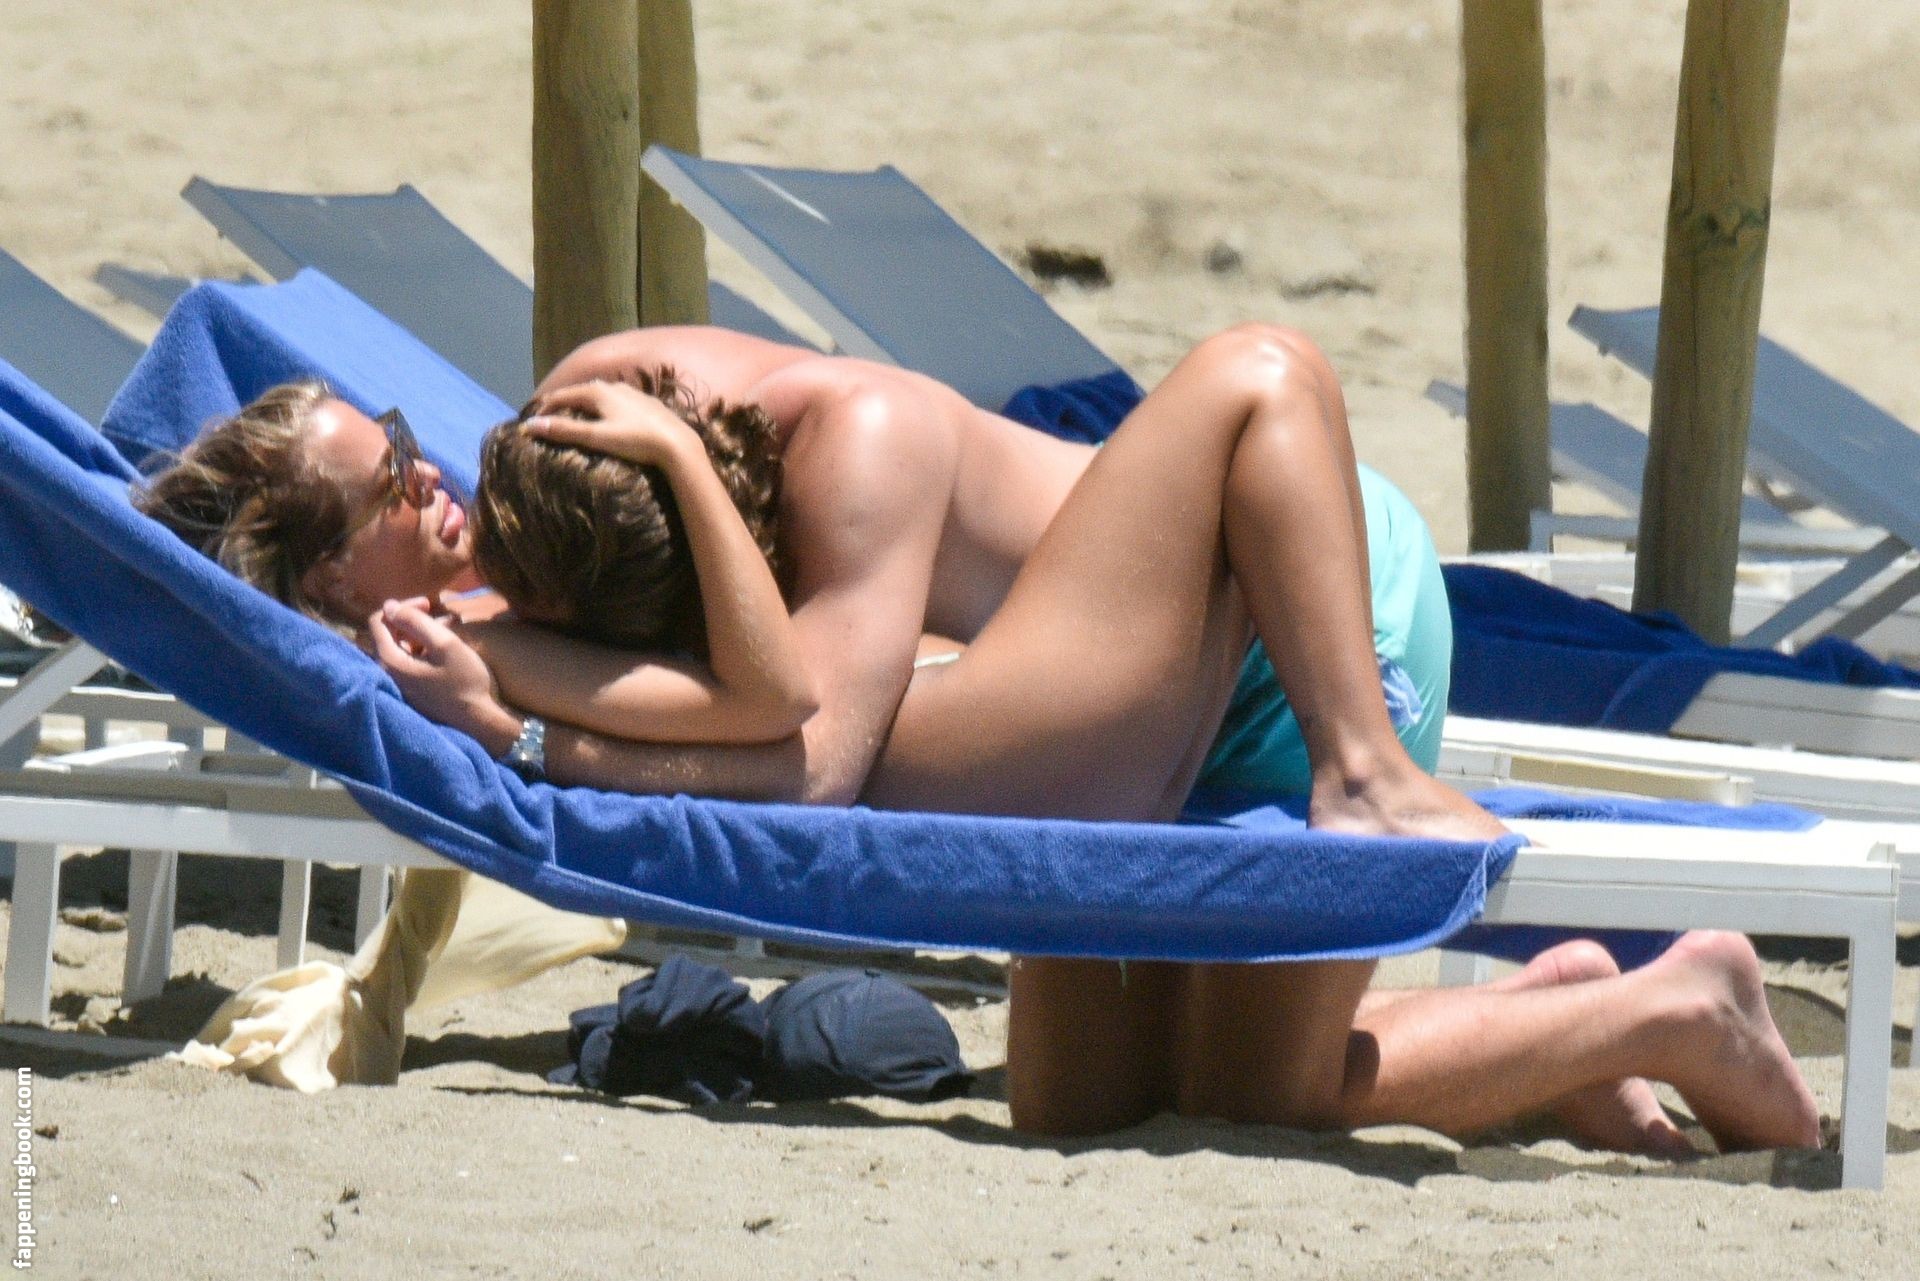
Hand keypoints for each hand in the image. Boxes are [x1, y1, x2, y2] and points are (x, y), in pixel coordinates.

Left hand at [368, 598, 520, 754]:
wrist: (478, 722)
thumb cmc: (465, 682)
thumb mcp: (445, 645)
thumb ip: (416, 622)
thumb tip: (389, 605)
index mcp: (390, 662)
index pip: (379, 621)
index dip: (402, 607)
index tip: (429, 606)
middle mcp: (387, 674)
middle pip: (389, 634)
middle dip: (414, 620)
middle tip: (443, 618)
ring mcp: (398, 685)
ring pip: (401, 648)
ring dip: (422, 635)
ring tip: (450, 630)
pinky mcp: (410, 692)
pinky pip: (408, 663)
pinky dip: (423, 650)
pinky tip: (445, 651)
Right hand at [522, 379, 701, 468]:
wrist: (677, 444)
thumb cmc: (635, 440)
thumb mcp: (596, 437)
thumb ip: (564, 430)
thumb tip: (531, 425)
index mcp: (598, 392)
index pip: (563, 395)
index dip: (545, 406)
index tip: (533, 420)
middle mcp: (614, 386)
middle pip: (581, 392)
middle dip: (564, 403)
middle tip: (551, 417)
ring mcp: (633, 393)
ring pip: (601, 395)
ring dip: (585, 404)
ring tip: (576, 417)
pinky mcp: (647, 403)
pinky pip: (617, 401)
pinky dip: (604, 408)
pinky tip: (608, 418)